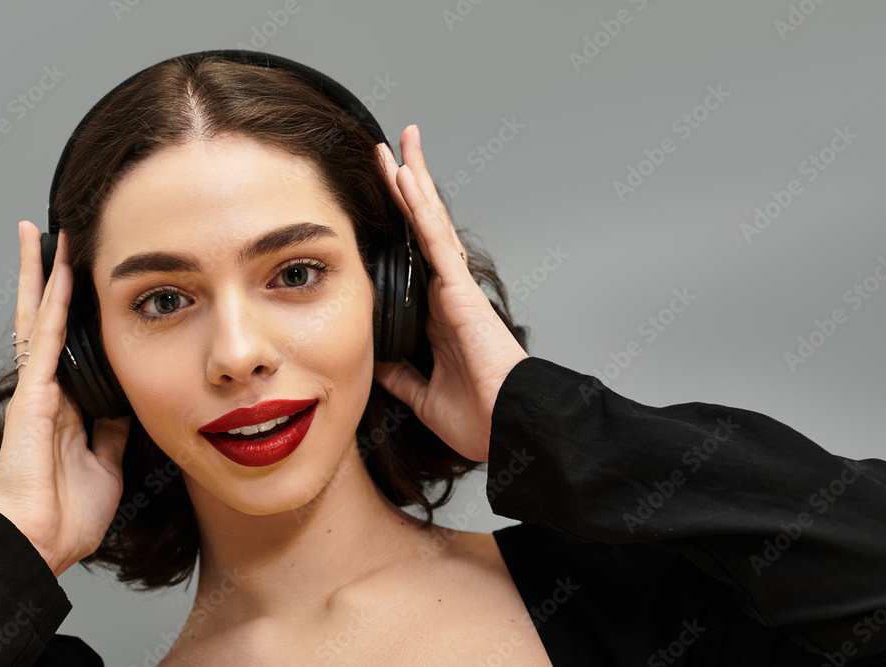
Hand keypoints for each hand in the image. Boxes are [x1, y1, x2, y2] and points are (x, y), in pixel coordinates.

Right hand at [0, 221, 129, 576]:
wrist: (43, 543)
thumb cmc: (68, 512)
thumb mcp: (109, 461)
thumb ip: (116, 429)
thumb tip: (132, 402)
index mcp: (67, 405)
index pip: (73, 343)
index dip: (78, 310)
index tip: (89, 277)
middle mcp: (49, 389)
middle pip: (50, 320)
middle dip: (53, 279)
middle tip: (59, 236)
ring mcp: (39, 389)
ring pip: (42, 318)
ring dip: (46, 275)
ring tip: (46, 235)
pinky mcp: (34, 396)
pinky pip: (46, 339)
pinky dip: (54, 303)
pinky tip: (59, 272)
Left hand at [373, 125, 527, 462]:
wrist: (510, 431)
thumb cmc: (482, 417)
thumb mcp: (423, 396)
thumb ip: (400, 374)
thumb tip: (374, 358)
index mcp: (439, 316)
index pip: (413, 258)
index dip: (399, 227)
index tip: (384, 199)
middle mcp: (448, 295)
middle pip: (423, 230)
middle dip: (406, 190)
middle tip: (389, 153)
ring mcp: (456, 289)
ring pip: (430, 224)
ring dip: (413, 183)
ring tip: (398, 145)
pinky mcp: (461, 291)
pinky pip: (436, 242)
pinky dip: (421, 208)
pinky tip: (407, 179)